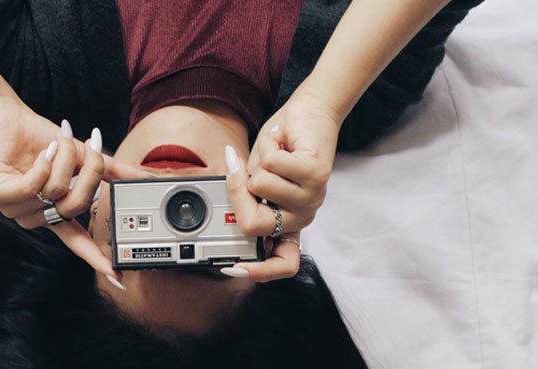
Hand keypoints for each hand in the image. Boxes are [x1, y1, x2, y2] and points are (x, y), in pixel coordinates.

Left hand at [0, 97, 145, 278]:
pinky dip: (42, 165)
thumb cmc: (38, 137)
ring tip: (57, 142)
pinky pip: (30, 188)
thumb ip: (108, 171)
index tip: (116, 276)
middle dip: (88, 171)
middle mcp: (33, 215)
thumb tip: (142, 176)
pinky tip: (42, 153)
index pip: (77, 241)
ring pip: (54, 193)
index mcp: (53, 212)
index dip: (97, 257)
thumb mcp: (81, 156)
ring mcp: (12, 208)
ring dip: (63, 159)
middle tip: (88, 145)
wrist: (4, 114)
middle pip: (75, 206)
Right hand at [224, 92, 340, 281]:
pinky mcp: (317, 175)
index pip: (283, 264)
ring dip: (258, 161)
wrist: (309, 113)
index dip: (258, 271)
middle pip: (253, 226)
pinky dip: (269, 146)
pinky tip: (282, 141)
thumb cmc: (281, 145)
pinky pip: (273, 165)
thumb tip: (221, 191)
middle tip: (242, 172)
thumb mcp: (255, 175)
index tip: (233, 268)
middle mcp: (302, 217)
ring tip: (274, 152)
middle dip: (237, 194)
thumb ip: (243, 192)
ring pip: (259, 187)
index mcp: (288, 223)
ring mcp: (311, 198)